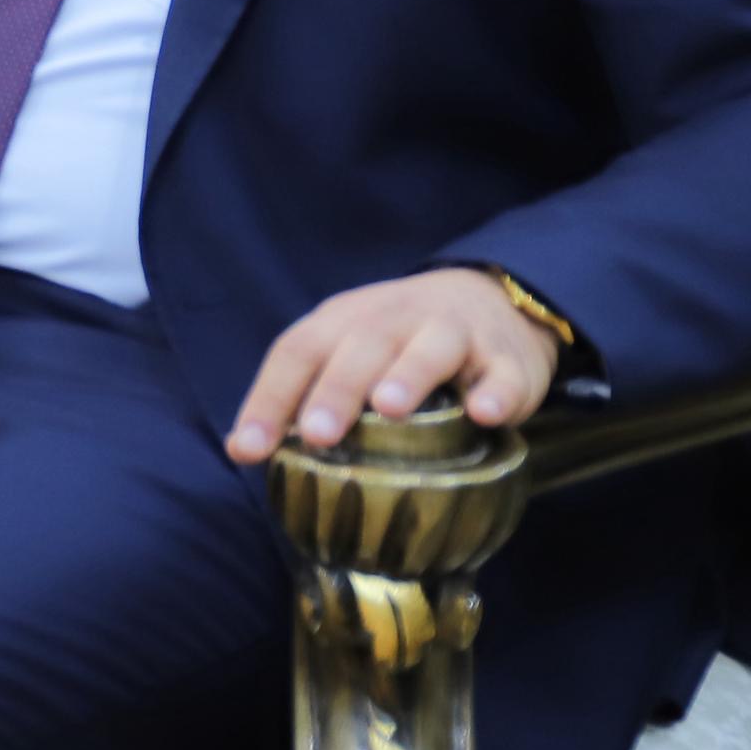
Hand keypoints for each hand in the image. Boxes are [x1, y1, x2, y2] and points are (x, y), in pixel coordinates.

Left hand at [227, 267, 562, 464]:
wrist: (490, 299)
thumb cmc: (396, 343)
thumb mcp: (343, 354)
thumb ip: (299, 397)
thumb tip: (242, 450)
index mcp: (343, 322)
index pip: (296, 353)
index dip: (268, 398)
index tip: (248, 450)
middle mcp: (394, 319)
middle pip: (361, 346)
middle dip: (336, 390)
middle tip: (317, 433)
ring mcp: (454, 334)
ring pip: (430, 348)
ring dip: (408, 375)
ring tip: (390, 408)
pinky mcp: (508, 360)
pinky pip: (504, 375)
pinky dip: (496, 392)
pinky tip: (485, 415)